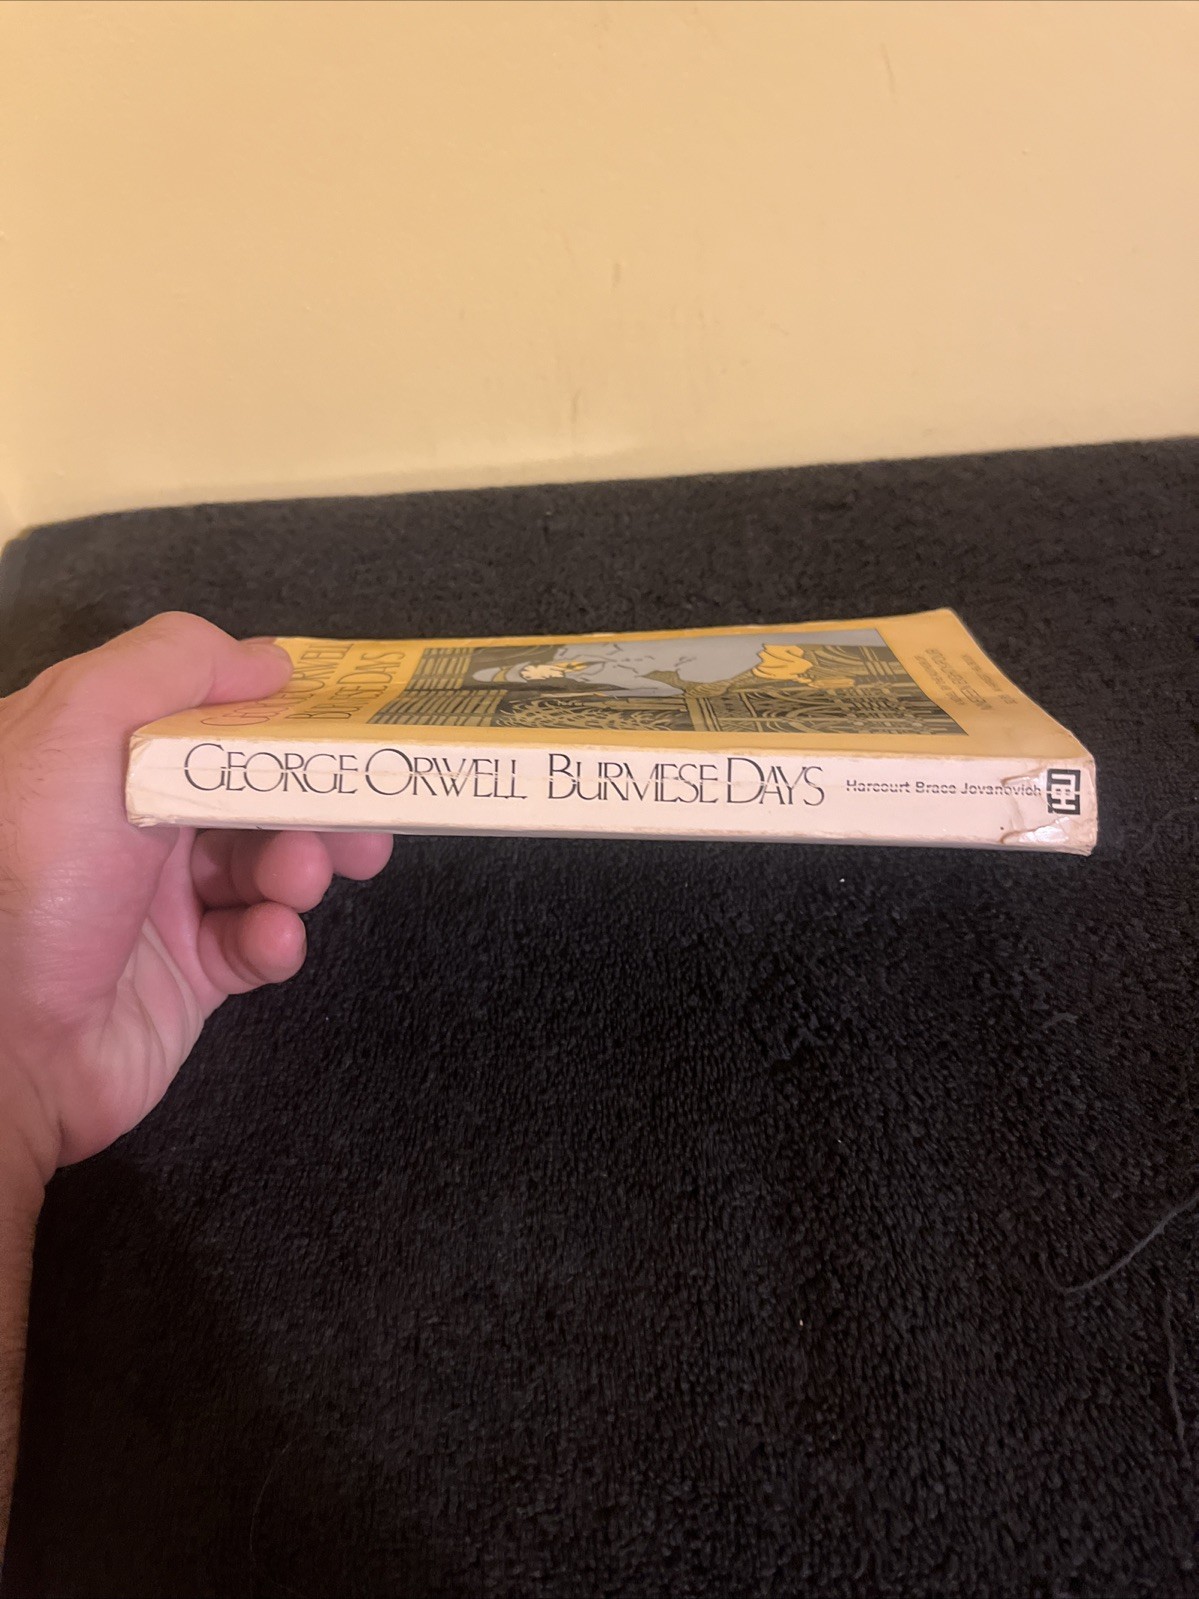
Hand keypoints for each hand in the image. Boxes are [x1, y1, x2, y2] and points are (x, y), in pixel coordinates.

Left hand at [0, 612, 391, 1183]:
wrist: (3, 1040)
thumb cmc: (32, 870)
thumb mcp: (83, 723)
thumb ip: (172, 663)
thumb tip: (267, 661)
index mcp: (100, 751)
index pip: (207, 710)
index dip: (277, 712)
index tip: (343, 720)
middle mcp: (129, 820)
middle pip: (253, 788)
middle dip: (316, 796)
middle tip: (366, 811)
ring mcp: (160, 900)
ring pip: (267, 864)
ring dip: (300, 866)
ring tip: (299, 880)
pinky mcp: (189, 975)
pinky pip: (258, 943)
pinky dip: (276, 938)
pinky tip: (269, 940)